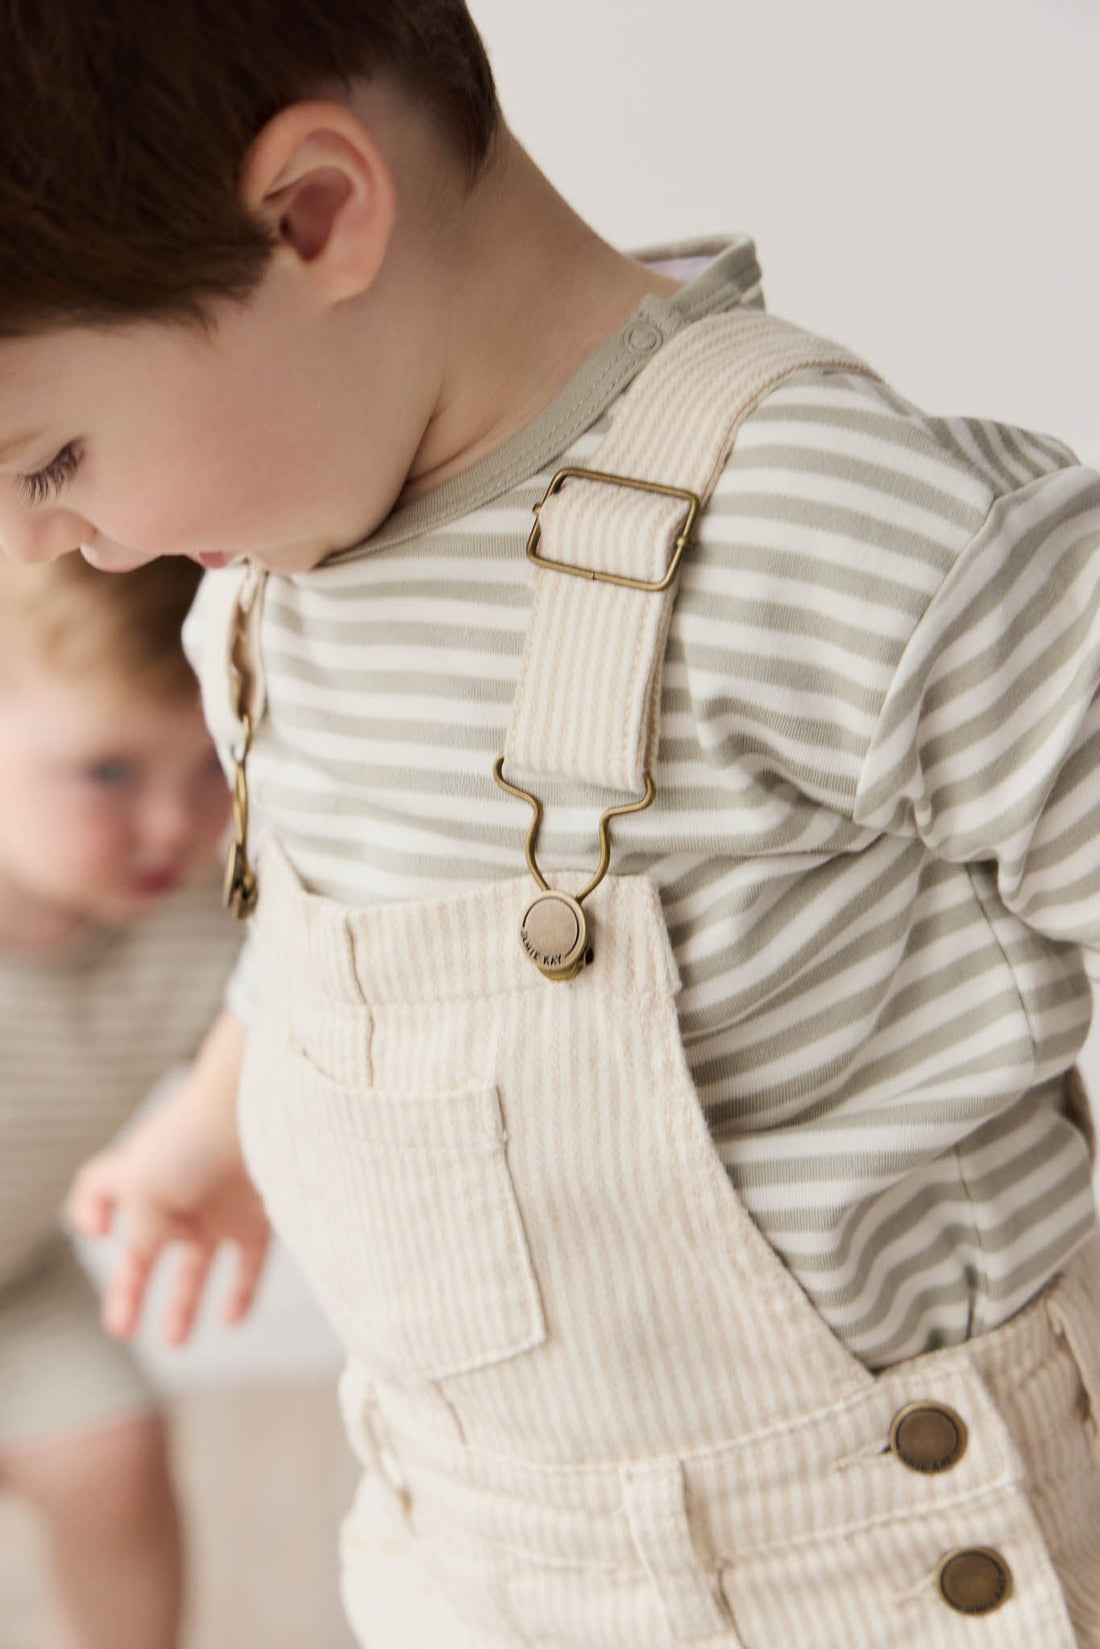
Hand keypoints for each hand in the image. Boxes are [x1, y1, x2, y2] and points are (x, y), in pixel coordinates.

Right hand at [67, 1011, 269, 1344]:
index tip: (96, 1233)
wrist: (263, 1108)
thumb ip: (138, 1235)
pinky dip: (242, 1293)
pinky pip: (250, 1264)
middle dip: (133, 1287)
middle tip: (122, 1330)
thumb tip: (145, 1262)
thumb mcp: (142, 1190)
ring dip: (185, 1303)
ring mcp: (219, 1205)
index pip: (101, 1191)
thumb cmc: (194, 1141)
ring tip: (174, 1342)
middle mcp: (178, 1193)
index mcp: (139, 1177)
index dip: (90, 1212)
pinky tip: (233, 1322)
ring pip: (198, 1265)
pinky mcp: (260, 1217)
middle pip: (148, 1248)